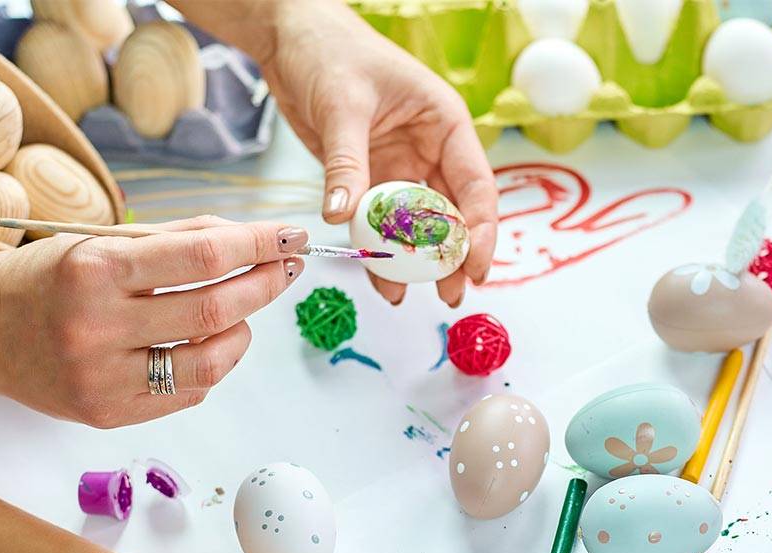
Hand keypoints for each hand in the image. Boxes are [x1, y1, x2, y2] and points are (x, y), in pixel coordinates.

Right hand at [0, 216, 307, 426]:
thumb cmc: (50, 277)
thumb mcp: (102, 241)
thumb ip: (178, 239)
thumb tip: (254, 238)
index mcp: (94, 269)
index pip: (202, 256)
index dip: (257, 244)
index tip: (291, 235)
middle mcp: (97, 326)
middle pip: (216, 310)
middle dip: (265, 285)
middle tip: (288, 268)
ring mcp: (102, 377)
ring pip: (211, 361)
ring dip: (243, 333)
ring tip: (245, 313)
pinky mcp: (108, 413)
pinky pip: (187, 393)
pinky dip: (210, 365)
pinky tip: (207, 343)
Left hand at [265, 1, 497, 306]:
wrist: (291, 36)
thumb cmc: (330, 50)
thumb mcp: (342, 105)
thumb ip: (347, 163)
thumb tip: (343, 215)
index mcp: (446, 124)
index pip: (476, 186)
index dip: (480, 231)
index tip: (474, 266)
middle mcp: (431, 150)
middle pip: (453, 214)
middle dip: (453, 258)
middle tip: (450, 295)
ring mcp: (402, 167)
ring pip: (418, 226)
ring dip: (416, 263)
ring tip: (409, 296)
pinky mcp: (372, 179)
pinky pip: (381, 223)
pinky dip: (380, 251)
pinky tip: (380, 280)